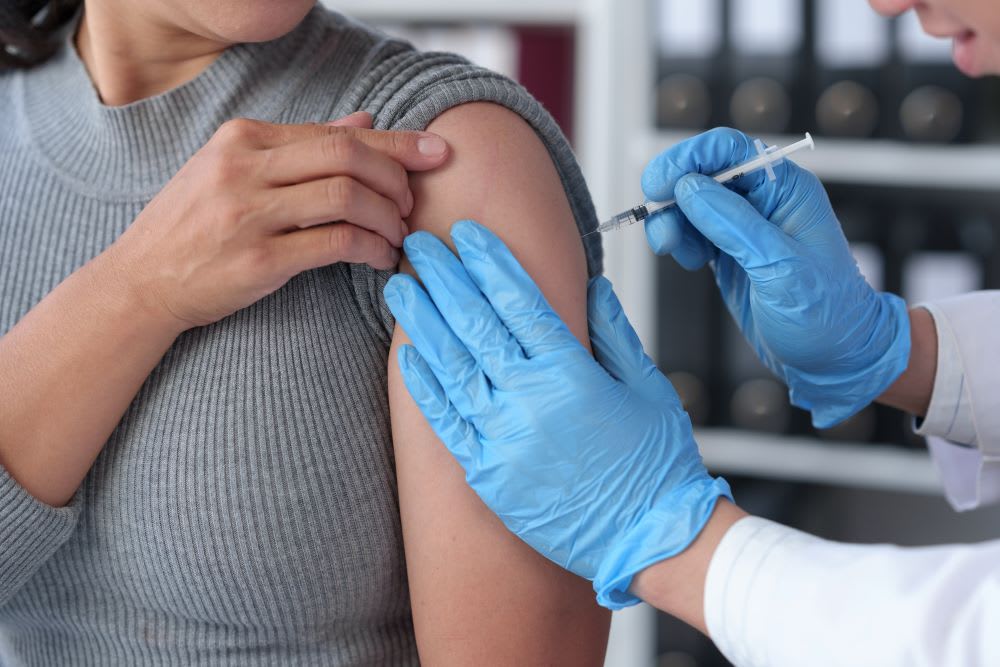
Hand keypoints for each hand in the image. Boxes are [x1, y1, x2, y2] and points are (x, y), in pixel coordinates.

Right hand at [109, 112, 449, 330]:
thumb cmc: (194, 224)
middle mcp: (245, 168)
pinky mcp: (259, 261)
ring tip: (399, 234)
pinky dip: (371, 248)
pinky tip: (381, 258)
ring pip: (346, 197)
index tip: (435, 151)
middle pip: (347, 155)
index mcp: (243, 138)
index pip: (336, 131)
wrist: (141, 281)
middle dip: (397, 177)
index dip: (394, 143)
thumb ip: (302, 146)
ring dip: (388, 216)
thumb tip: (366, 120)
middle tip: (413, 202)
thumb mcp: (237, 170)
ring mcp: (249, 214)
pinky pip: (336, 244)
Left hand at [383, 221, 730, 608]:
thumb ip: (615, 334)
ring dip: (423, 322)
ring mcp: (506, 440)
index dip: (490, 263)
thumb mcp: (649, 388)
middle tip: (419, 246)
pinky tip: (407, 356)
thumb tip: (592, 288)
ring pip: (452, 368)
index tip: (467, 235)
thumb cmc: (657, 467)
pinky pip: (447, 424)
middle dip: (444, 279)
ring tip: (401, 288)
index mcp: (573, 375)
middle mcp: (532, 402)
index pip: (521, 302)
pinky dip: (426, 387)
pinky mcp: (490, 475)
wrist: (651, 540)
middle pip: (477, 325)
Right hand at [641, 128, 910, 426]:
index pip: (730, 150)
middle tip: (659, 224)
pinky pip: (692, 233)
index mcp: (786, 190)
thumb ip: (734, 225)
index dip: (690, 158)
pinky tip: (686, 260)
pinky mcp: (729, 252)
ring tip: (671, 249)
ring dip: (671, 222)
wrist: (835, 357)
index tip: (660, 183)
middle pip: (702, 174)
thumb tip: (689, 189)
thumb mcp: (780, 267)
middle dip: (673, 194)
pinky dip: (679, 242)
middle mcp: (763, 202)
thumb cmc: (826, 313)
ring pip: (690, 205)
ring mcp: (744, 227)